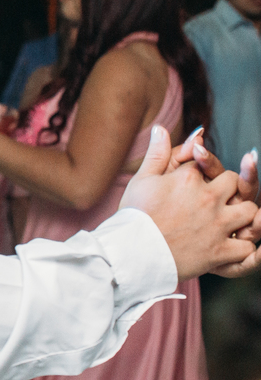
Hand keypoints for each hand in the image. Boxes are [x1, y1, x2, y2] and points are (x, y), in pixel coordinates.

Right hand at [120, 126, 259, 280]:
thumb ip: (157, 153)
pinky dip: (243, 247)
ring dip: (243, 214)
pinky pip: (247, 247)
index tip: (191, 181)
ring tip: (230, 219)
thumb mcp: (141, 179)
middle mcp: (208, 198)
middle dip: (229, 187)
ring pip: (250, 211)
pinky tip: (233, 244)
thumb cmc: (134, 215)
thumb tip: (161, 128)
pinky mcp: (220, 250)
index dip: (201, 170)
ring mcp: (217, 224)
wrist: (131, 252)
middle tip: (215, 198)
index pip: (206, 163)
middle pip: (234, 182)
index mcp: (188, 178)